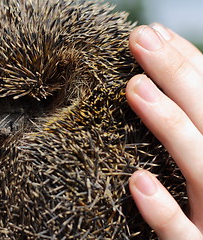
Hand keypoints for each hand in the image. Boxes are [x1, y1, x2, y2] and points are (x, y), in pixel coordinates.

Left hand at [127, 24, 202, 238]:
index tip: (157, 33)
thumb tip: (157, 84)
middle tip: (141, 39)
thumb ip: (191, 126)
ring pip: (202, 171)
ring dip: (170, 127)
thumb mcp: (200, 161)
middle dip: (179, 76)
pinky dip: (165, 212)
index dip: (188, 64)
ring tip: (135, 87)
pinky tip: (137, 181)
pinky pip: (184, 237)